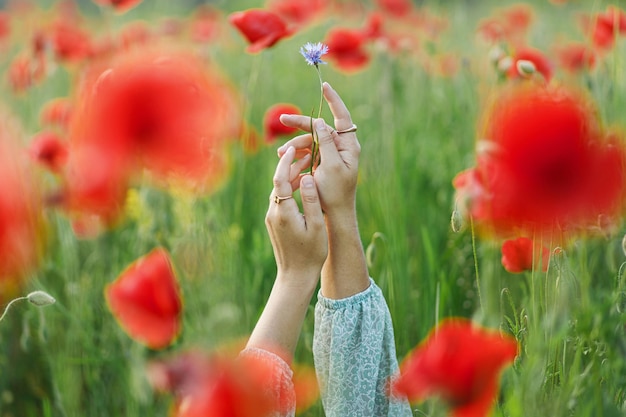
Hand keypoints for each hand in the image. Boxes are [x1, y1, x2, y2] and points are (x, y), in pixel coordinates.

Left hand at [266, 146, 327, 277]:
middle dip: (290, 166)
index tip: (294, 148)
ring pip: (279, 190)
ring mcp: (272, 218)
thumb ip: (312, 200)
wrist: (295, 276)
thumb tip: (308, 177)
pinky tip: (302, 187)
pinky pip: (280, 199)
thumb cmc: (311, 254)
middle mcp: (274, 212)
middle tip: (306, 154)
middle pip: (278, 181)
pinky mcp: (274, 223)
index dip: (286, 161)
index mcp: (284, 212)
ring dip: (290, 177)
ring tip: (307, 167)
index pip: (280, 178)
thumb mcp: (316, 226)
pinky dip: (289, 189)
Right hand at [278, 82, 360, 218]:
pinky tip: (285, 160)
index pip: (342, 116)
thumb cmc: (335, 192)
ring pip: (310, 141)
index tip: (325, 86)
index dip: (333, 100)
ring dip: (295, 146)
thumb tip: (321, 121)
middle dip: (300, 125)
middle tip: (283, 120)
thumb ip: (327, 142)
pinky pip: (307, 153)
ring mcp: (330, 155)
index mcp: (348, 146)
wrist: (334, 214)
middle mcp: (340, 147)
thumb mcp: (331, 166)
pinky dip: (297, 156)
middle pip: (319, 128)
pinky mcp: (321, 163)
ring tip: (280, 154)